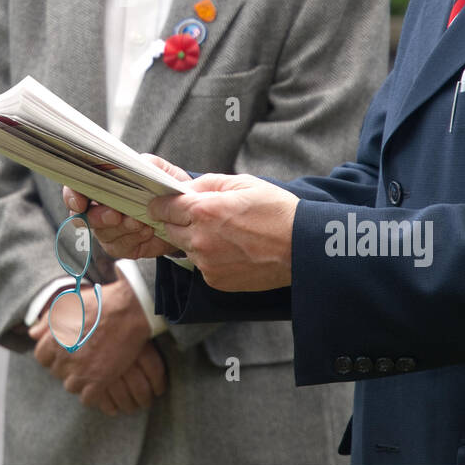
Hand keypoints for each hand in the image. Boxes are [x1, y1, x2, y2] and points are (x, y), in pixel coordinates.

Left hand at [28, 277, 166, 414]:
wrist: (128, 310)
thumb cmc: (99, 302)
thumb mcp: (68, 303)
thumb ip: (47, 321)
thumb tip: (32, 334)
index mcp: (54, 338)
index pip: (41, 357)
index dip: (52, 355)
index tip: (63, 352)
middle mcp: (63, 357)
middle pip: (57, 372)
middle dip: (67, 366)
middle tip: (81, 358)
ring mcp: (80, 371)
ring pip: (71, 386)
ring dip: (79, 380)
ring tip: (91, 370)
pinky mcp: (98, 381)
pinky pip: (87, 398)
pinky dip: (92, 393)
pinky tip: (100, 383)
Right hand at [61, 153, 189, 259]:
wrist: (184, 210)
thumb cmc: (163, 185)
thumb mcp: (155, 168)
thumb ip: (140, 165)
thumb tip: (126, 167)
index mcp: (102, 185)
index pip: (76, 189)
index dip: (72, 196)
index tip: (80, 202)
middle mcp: (100, 209)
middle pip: (84, 217)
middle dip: (99, 217)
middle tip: (115, 214)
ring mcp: (110, 230)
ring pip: (103, 234)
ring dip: (122, 228)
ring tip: (140, 221)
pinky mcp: (123, 246)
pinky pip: (121, 247)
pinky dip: (135, 239)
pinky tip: (147, 230)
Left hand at [148, 172, 298, 291]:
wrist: (302, 248)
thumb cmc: (276, 211)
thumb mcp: (242, 183)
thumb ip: (208, 184)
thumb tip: (186, 189)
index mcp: (204, 211)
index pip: (162, 208)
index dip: (162, 203)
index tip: (165, 203)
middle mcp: (199, 239)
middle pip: (169, 229)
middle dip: (178, 221)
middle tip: (200, 216)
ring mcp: (206, 263)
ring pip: (185, 248)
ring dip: (195, 240)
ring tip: (224, 234)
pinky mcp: (215, 280)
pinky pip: (202, 265)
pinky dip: (210, 258)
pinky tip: (232, 250)